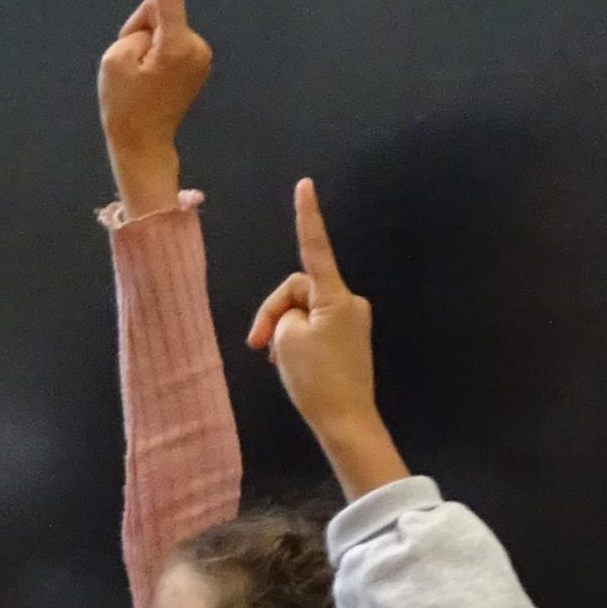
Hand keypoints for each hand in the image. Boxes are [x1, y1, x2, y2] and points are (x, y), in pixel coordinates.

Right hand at [96, 0, 211, 214]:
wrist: (143, 146)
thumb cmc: (125, 106)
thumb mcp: (115, 57)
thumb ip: (137, 26)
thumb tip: (157, 19)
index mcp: (176, 44)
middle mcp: (196, 46)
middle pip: (157, 12)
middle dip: (138, 30)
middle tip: (130, 70)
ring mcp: (200, 56)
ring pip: (162, 28)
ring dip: (145, 46)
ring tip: (141, 80)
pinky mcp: (197, 63)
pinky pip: (168, 42)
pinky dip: (154, 55)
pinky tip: (151, 82)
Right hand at [244, 178, 407, 499]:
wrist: (346, 421)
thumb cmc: (316, 380)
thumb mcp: (286, 340)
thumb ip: (284, 314)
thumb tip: (295, 315)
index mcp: (334, 296)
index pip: (314, 248)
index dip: (307, 217)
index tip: (305, 186)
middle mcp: (349, 302)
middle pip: (298, 290)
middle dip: (274, 312)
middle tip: (255, 345)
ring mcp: (351, 321)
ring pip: (304, 311)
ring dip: (284, 330)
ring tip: (276, 361)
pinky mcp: (350, 340)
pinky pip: (315, 327)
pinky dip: (297, 341)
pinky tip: (290, 365)